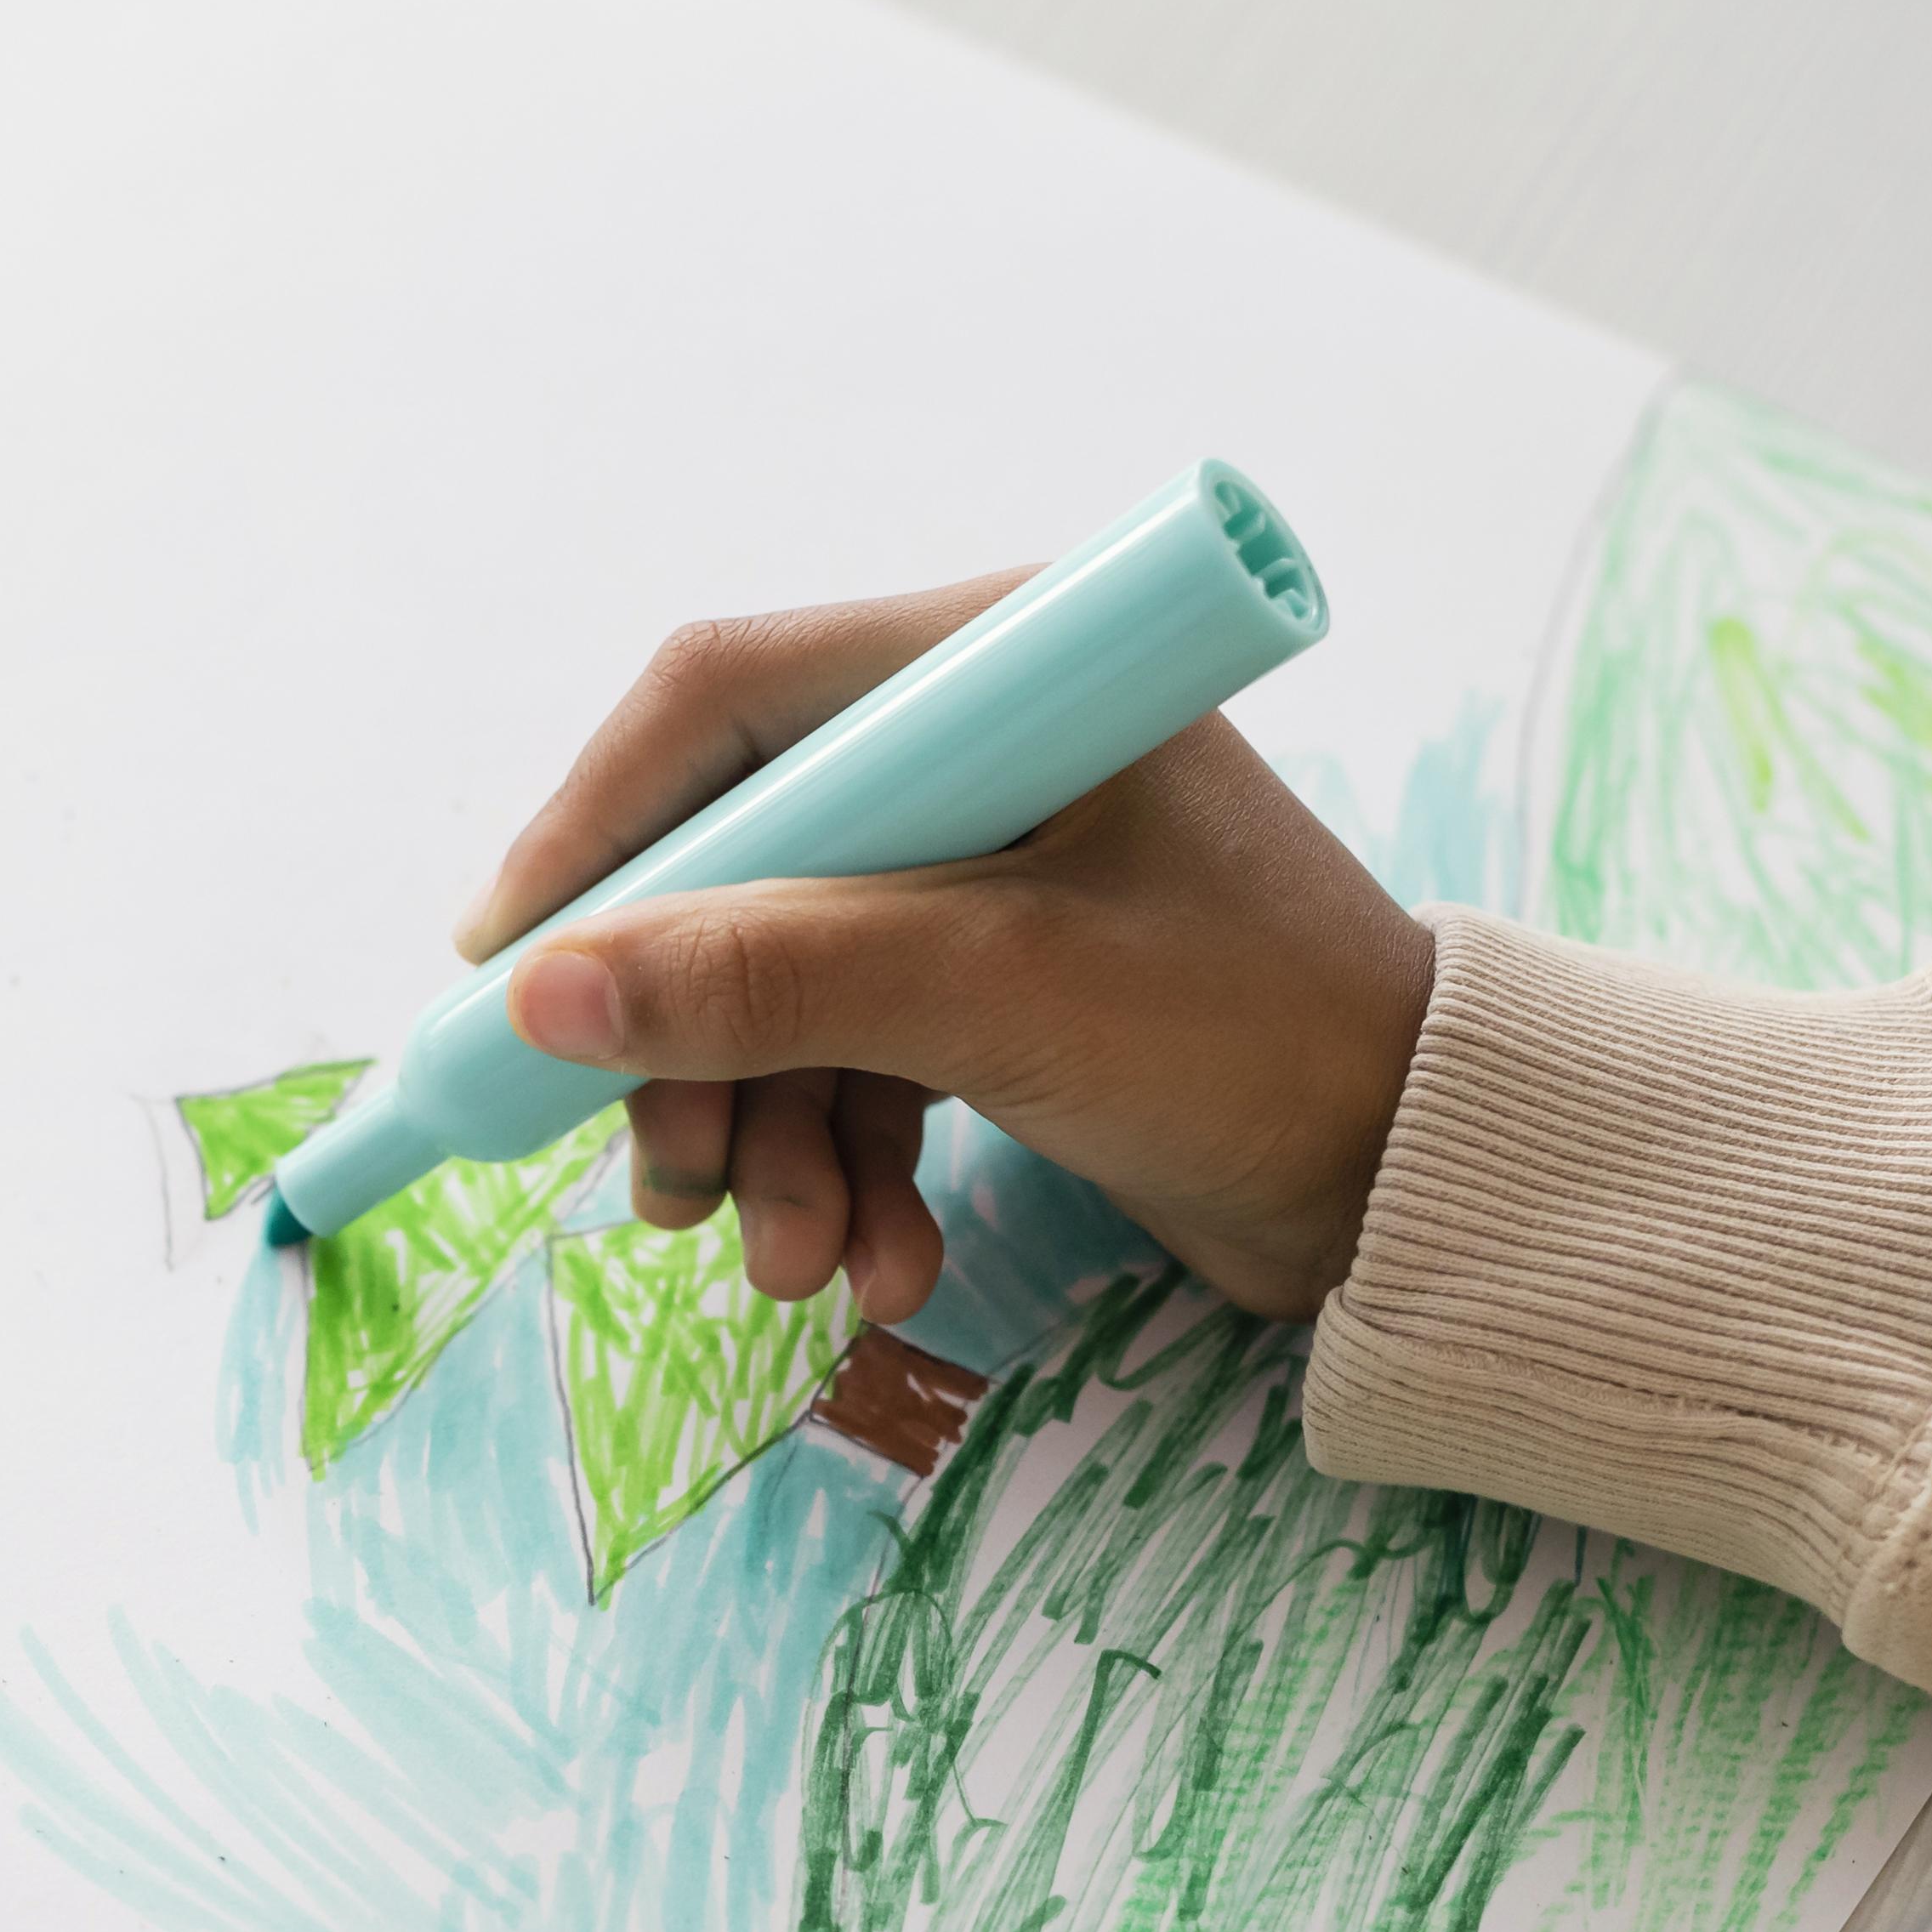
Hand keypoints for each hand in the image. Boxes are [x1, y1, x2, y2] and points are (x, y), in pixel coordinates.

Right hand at [460, 578, 1441, 1322]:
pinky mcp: (996, 986)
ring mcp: (984, 871)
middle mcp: (975, 747)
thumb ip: (766, 982)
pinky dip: (837, 1166)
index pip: (722, 705)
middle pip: (730, 874)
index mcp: (989, 668)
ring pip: (776, 992)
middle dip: (689, 1050)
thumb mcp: (994, 998)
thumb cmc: (1257, 1037)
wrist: (1426, 1186)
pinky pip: (848, 1061)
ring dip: (762, 1141)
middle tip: (671, 1186)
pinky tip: (878, 1262)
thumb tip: (541, 990)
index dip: (595, 836)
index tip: (505, 975)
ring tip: (799, 1264)